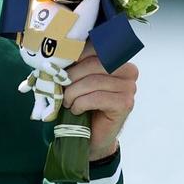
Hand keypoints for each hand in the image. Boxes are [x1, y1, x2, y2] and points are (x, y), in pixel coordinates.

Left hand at [63, 41, 138, 161]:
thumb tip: (54, 55)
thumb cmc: (82, 104)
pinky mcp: (125, 104)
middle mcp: (128, 70)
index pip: (96, 48)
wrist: (90, 134)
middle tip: (60, 88)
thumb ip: (73, 65)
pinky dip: (80, 104)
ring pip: (93, 82)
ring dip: (73, 93)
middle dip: (71, 76)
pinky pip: (97, 98)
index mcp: (117, 59)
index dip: (75, 55)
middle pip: (94, 63)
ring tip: (67, 102)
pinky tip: (76, 110)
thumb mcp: (75, 80)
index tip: (59, 66)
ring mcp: (129, 88)